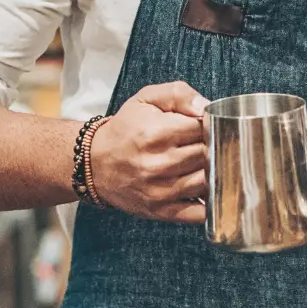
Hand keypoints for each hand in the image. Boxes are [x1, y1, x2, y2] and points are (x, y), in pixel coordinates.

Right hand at [88, 81, 208, 223]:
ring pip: (209, 181)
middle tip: (202, 143)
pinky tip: (203, 188)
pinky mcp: (162, 211)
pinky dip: (209, 202)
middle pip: (209, 155)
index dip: (208, 125)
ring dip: (211, 171)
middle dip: (211, 147)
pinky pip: (200, 213)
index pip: (204, 128)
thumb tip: (205, 106)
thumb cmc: (125, 129)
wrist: (95, 163)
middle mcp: (160, 164)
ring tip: (200, 163)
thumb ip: (179, 94)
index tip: (203, 126)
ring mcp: (161, 191)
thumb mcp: (146, 100)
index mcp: (158, 133)